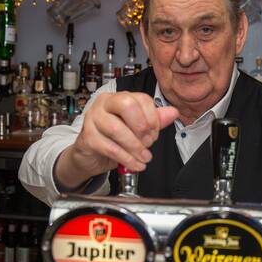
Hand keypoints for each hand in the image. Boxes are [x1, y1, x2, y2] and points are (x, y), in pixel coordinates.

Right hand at [56, 92, 178, 188]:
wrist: (91, 155)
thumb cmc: (113, 138)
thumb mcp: (136, 128)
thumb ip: (154, 120)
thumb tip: (173, 112)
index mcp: (119, 97)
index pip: (141, 99)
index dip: (153, 118)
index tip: (155, 133)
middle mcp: (104, 104)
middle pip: (127, 106)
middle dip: (143, 127)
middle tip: (148, 142)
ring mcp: (93, 119)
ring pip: (117, 129)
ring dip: (135, 147)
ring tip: (144, 157)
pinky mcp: (88, 138)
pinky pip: (110, 148)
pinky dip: (127, 159)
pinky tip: (135, 164)